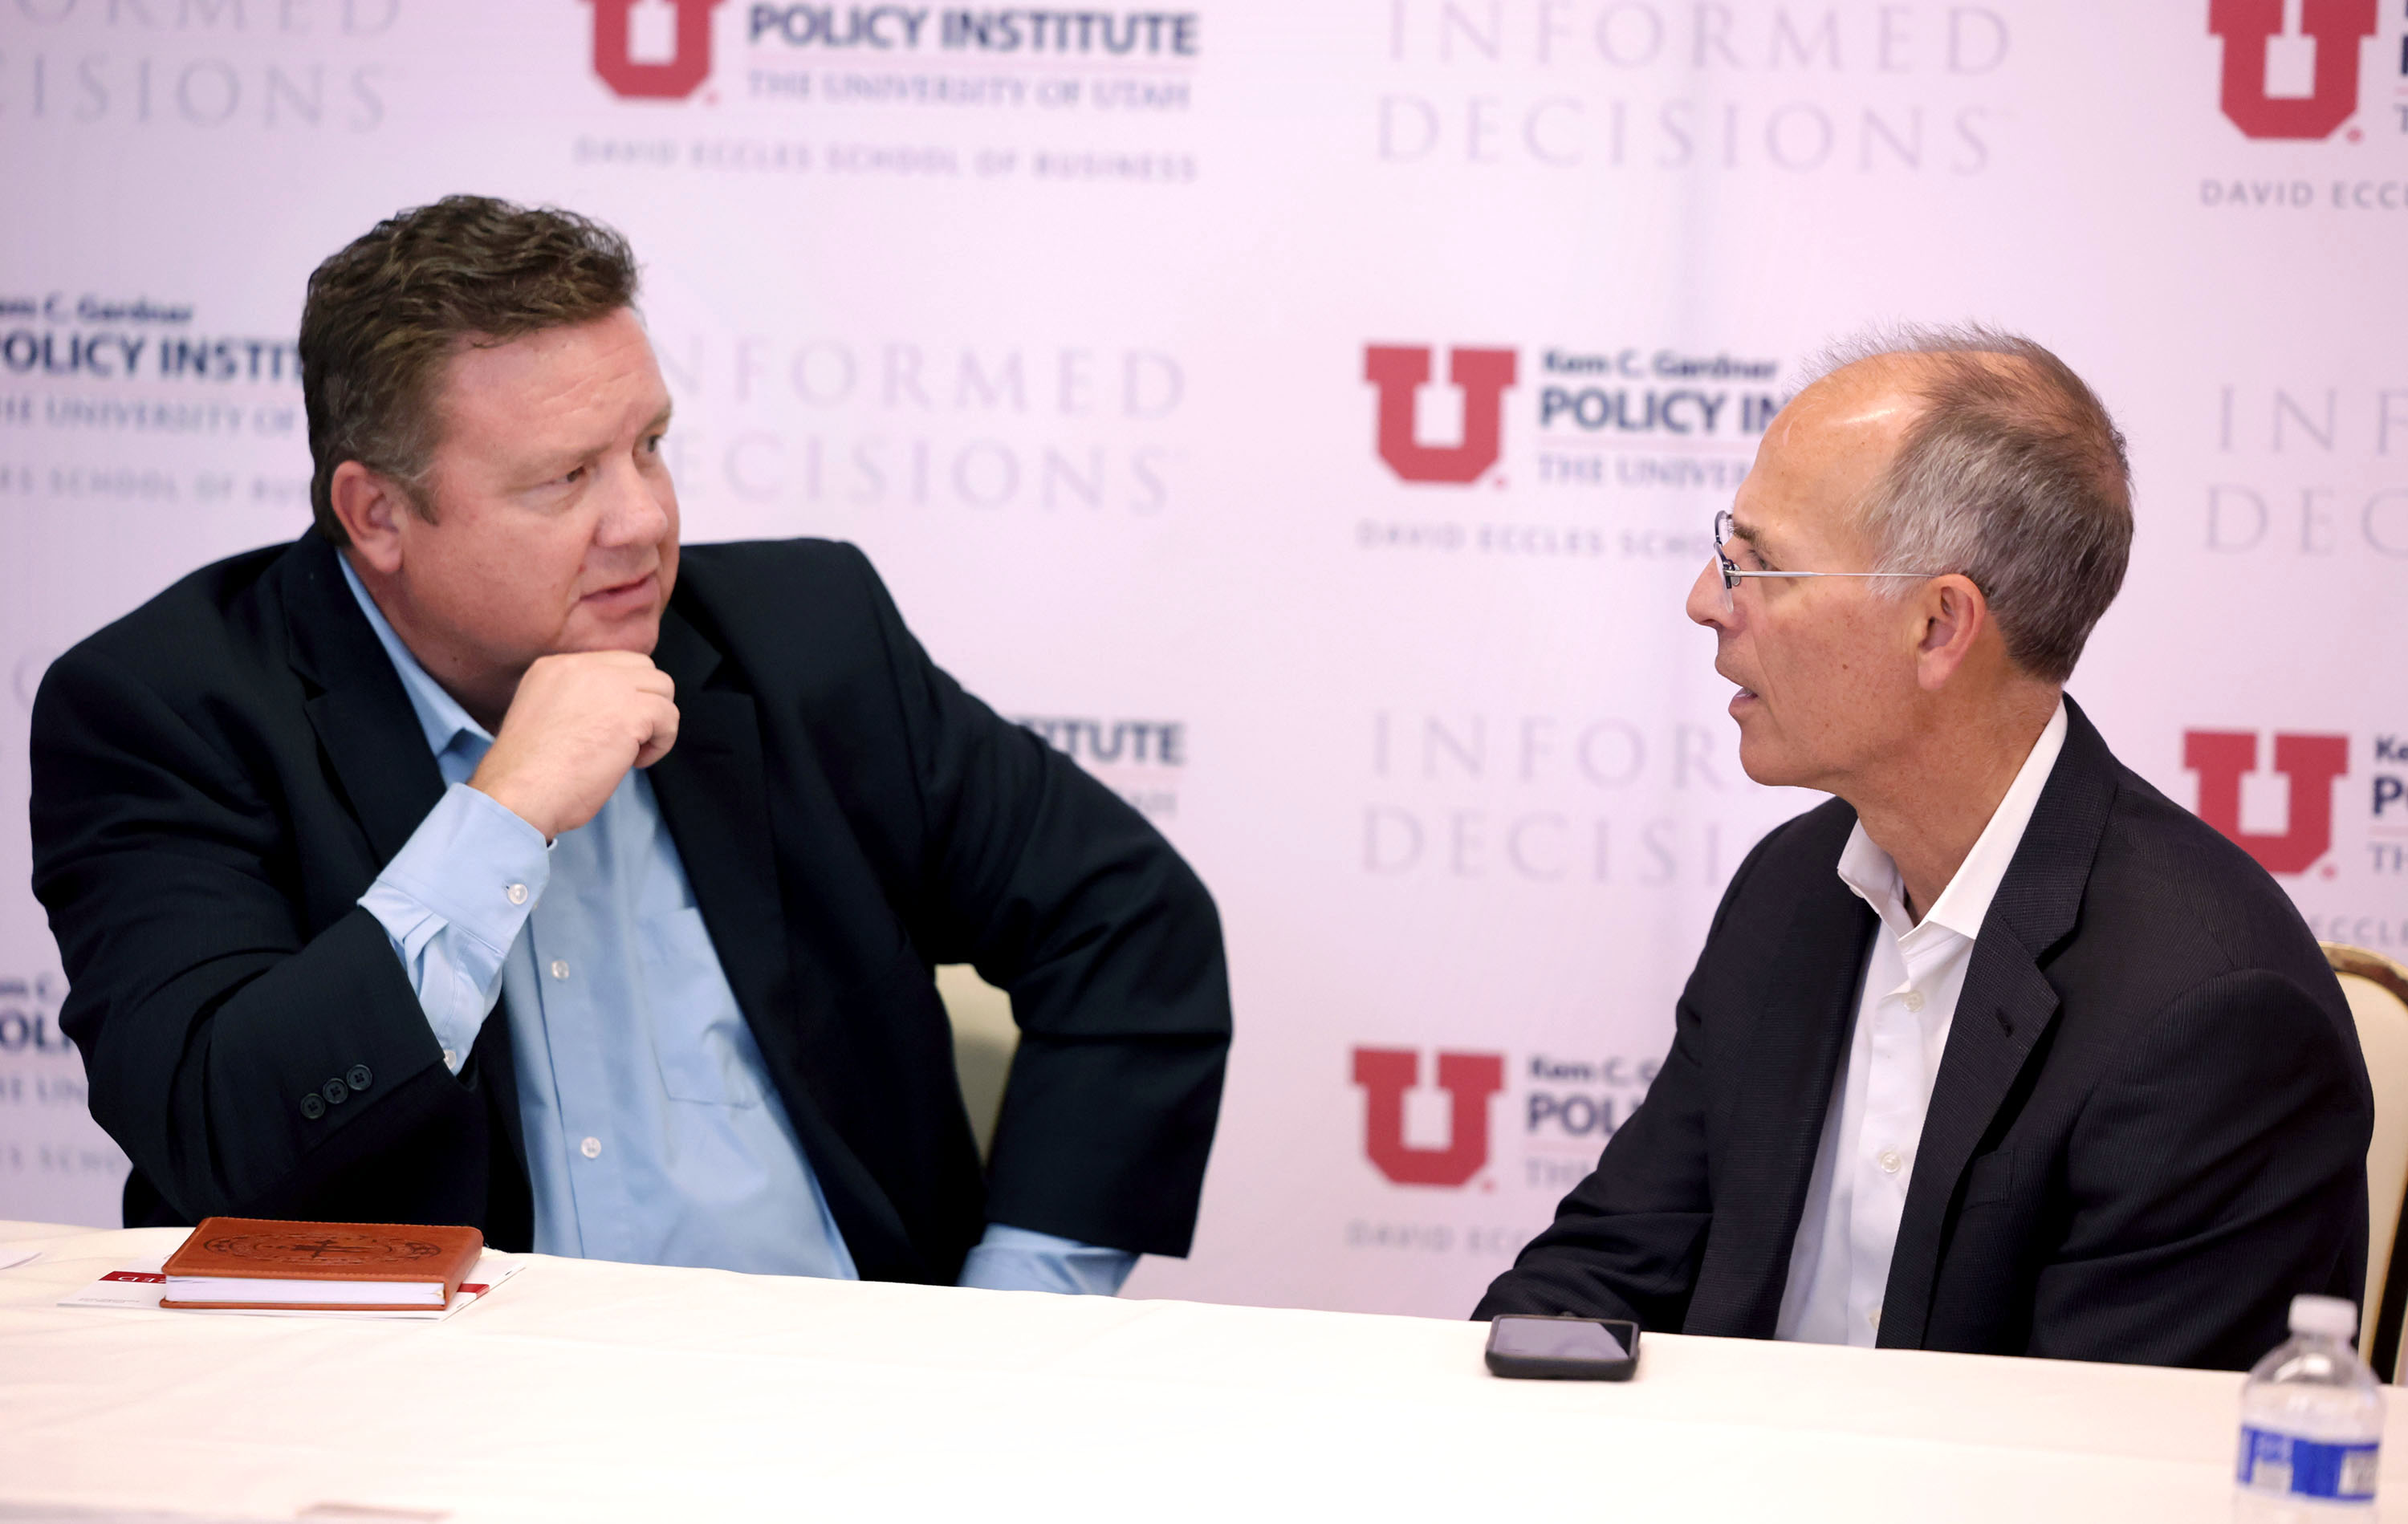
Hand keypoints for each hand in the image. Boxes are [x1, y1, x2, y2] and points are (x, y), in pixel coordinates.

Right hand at [466, 652, 677, 839]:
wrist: (518, 794)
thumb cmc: (527, 775)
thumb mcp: (546, 717)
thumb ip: (578, 702)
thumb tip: (614, 710)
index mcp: (555, 667)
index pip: (613, 664)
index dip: (623, 696)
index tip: (612, 726)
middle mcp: (581, 667)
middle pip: (643, 668)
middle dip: (645, 703)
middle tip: (628, 737)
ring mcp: (607, 685)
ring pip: (662, 688)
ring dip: (656, 721)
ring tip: (631, 751)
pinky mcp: (629, 712)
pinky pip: (669, 717)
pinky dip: (662, 742)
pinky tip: (635, 761)